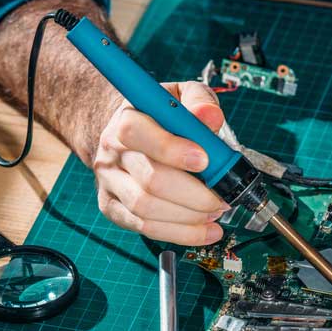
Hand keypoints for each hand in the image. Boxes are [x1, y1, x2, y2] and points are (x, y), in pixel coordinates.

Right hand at [93, 81, 228, 244]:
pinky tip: (207, 230)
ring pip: (147, 209)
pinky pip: (146, 228)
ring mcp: (110, 183)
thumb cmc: (160, 117)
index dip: (172, 150)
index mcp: (126, 119)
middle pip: (150, 180)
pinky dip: (183, 233)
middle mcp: (112, 152)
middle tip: (221, 198)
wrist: (127, 136)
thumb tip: (211, 116)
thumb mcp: (180, 97)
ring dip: (190, 217)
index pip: (137, 134)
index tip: (204, 160)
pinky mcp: (113, 208)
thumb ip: (199, 101)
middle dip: (194, 194)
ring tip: (216, 212)